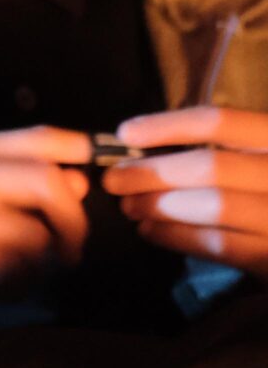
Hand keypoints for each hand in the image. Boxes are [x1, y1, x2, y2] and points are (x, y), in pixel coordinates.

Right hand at [0, 127, 90, 360]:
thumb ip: (13, 188)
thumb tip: (78, 179)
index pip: (41, 138)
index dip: (86, 156)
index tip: (99, 189)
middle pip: (49, 181)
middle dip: (75, 224)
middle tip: (69, 256)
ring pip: (37, 232)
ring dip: (45, 265)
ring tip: (23, 278)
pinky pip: (13, 266)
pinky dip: (21, 285)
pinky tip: (0, 291)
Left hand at [105, 105, 267, 276]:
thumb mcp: (261, 159)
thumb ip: (228, 149)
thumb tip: (148, 144)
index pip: (222, 121)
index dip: (169, 125)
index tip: (125, 132)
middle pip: (212, 166)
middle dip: (153, 172)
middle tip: (114, 179)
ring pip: (214, 207)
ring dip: (160, 206)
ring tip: (129, 207)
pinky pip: (221, 245)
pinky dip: (177, 237)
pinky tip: (150, 232)